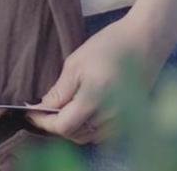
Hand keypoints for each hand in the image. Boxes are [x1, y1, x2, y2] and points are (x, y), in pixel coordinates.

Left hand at [26, 15, 169, 144]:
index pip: (63, 126)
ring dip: (72, 128)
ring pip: (88, 136)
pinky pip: (103, 133)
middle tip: (43, 110)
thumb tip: (43, 107)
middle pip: (75, 134)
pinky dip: (88, 128)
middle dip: (56, 125)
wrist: (145, 41)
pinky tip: (82, 112)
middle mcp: (110, 116)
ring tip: (61, 110)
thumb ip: (60, 90)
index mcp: (94, 100)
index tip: (31, 114)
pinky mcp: (130, 119)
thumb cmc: (109, 46)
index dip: (43, 123)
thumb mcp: (76, 63)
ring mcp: (122, 120)